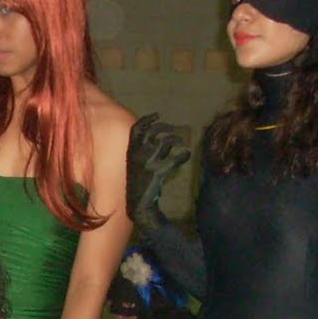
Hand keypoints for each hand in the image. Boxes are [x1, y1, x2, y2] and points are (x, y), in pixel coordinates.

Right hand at [125, 113, 191, 234]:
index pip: (137, 129)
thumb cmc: (139, 182)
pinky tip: (186, 155)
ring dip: (177, 140)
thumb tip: (159, 139)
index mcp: (130, 151)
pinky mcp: (158, 171)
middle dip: (165, 127)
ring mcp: (147, 162)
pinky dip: (183, 155)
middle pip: (154, 131)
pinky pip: (175, 158)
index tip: (158, 115)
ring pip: (166, 142)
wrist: (138, 203)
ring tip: (181, 145)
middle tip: (173, 131)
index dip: (147, 120)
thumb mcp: (136, 163)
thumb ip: (144, 150)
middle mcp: (138, 153)